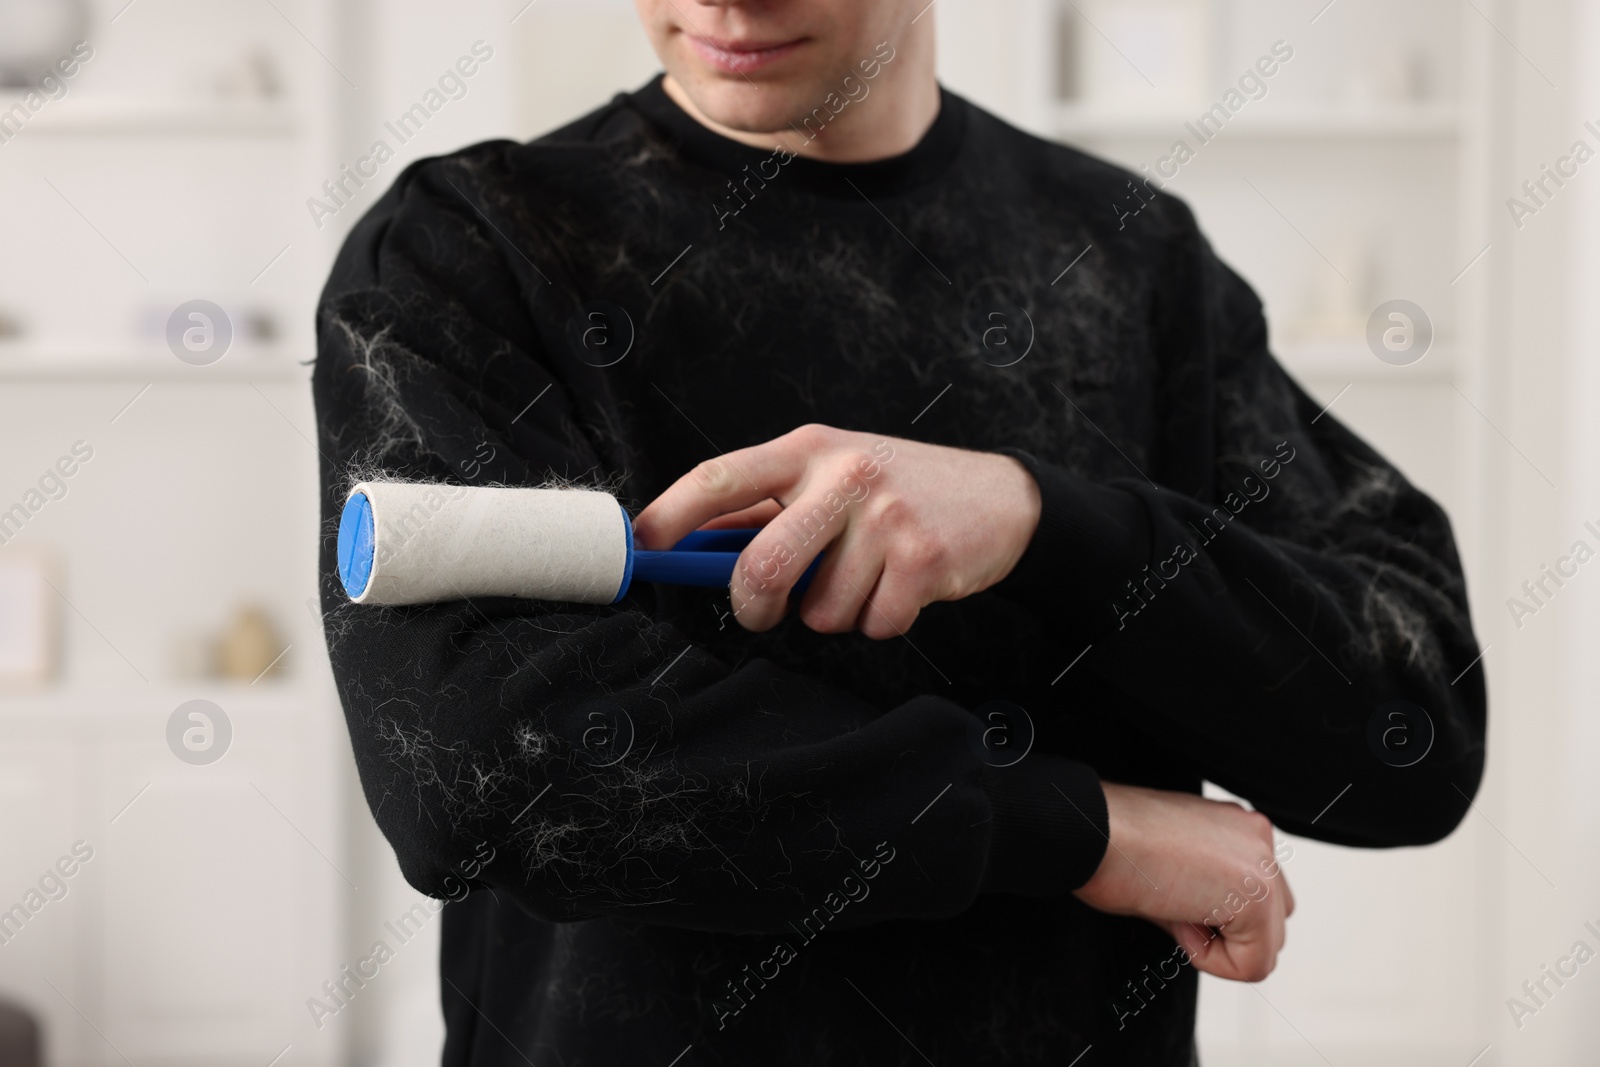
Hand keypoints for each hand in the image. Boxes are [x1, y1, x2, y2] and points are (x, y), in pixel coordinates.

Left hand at [633, 424, 1041, 636]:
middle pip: (762, 567)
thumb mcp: (831, 476)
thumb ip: (766, 508)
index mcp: (808, 448)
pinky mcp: (923, 559)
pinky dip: (880, 620)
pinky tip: (901, 586)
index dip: (672, 516)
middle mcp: (844, 475)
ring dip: (836, 613)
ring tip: (867, 577)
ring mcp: (885, 517)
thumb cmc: (900, 490)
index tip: (645, 547)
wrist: (1002, 498)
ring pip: (819, 610)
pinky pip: (872, 624)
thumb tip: (690, 547)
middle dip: (754, 606)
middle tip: (764, 610)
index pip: (721, 479)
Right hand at [1074, 782, 1294, 982]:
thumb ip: (1206, 891)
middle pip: (1271, 923)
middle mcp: (1258, 839)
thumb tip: (1213, 930)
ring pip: (1267, 946)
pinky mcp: (1257, 898)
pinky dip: (1212, 961)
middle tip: (1172, 906)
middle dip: (1225, 933)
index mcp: (1238, 827)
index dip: (1210, 916)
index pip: (1255, 897)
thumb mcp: (1171, 867)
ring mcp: (1263, 866)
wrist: (1090, 830)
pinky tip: (1178, 918)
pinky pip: (1253, 965)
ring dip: (1219, 946)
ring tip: (1174, 908)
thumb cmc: (1109, 843)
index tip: (1169, 894)